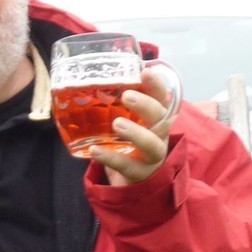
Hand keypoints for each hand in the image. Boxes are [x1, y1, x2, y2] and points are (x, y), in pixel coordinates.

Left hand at [89, 67, 174, 184]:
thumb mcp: (127, 121)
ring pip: (151, 145)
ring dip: (136, 133)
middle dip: (146, 106)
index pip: (162, 98)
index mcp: (157, 119)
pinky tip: (95, 151)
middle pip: (161, 119)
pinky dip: (110, 158)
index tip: (146, 71)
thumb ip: (116, 105)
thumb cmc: (129, 143)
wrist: (135, 181)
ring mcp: (152, 157)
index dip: (157, 85)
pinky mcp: (140, 174)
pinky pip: (127, 166)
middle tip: (127, 95)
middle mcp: (160, 135)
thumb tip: (90, 82)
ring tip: (117, 124)